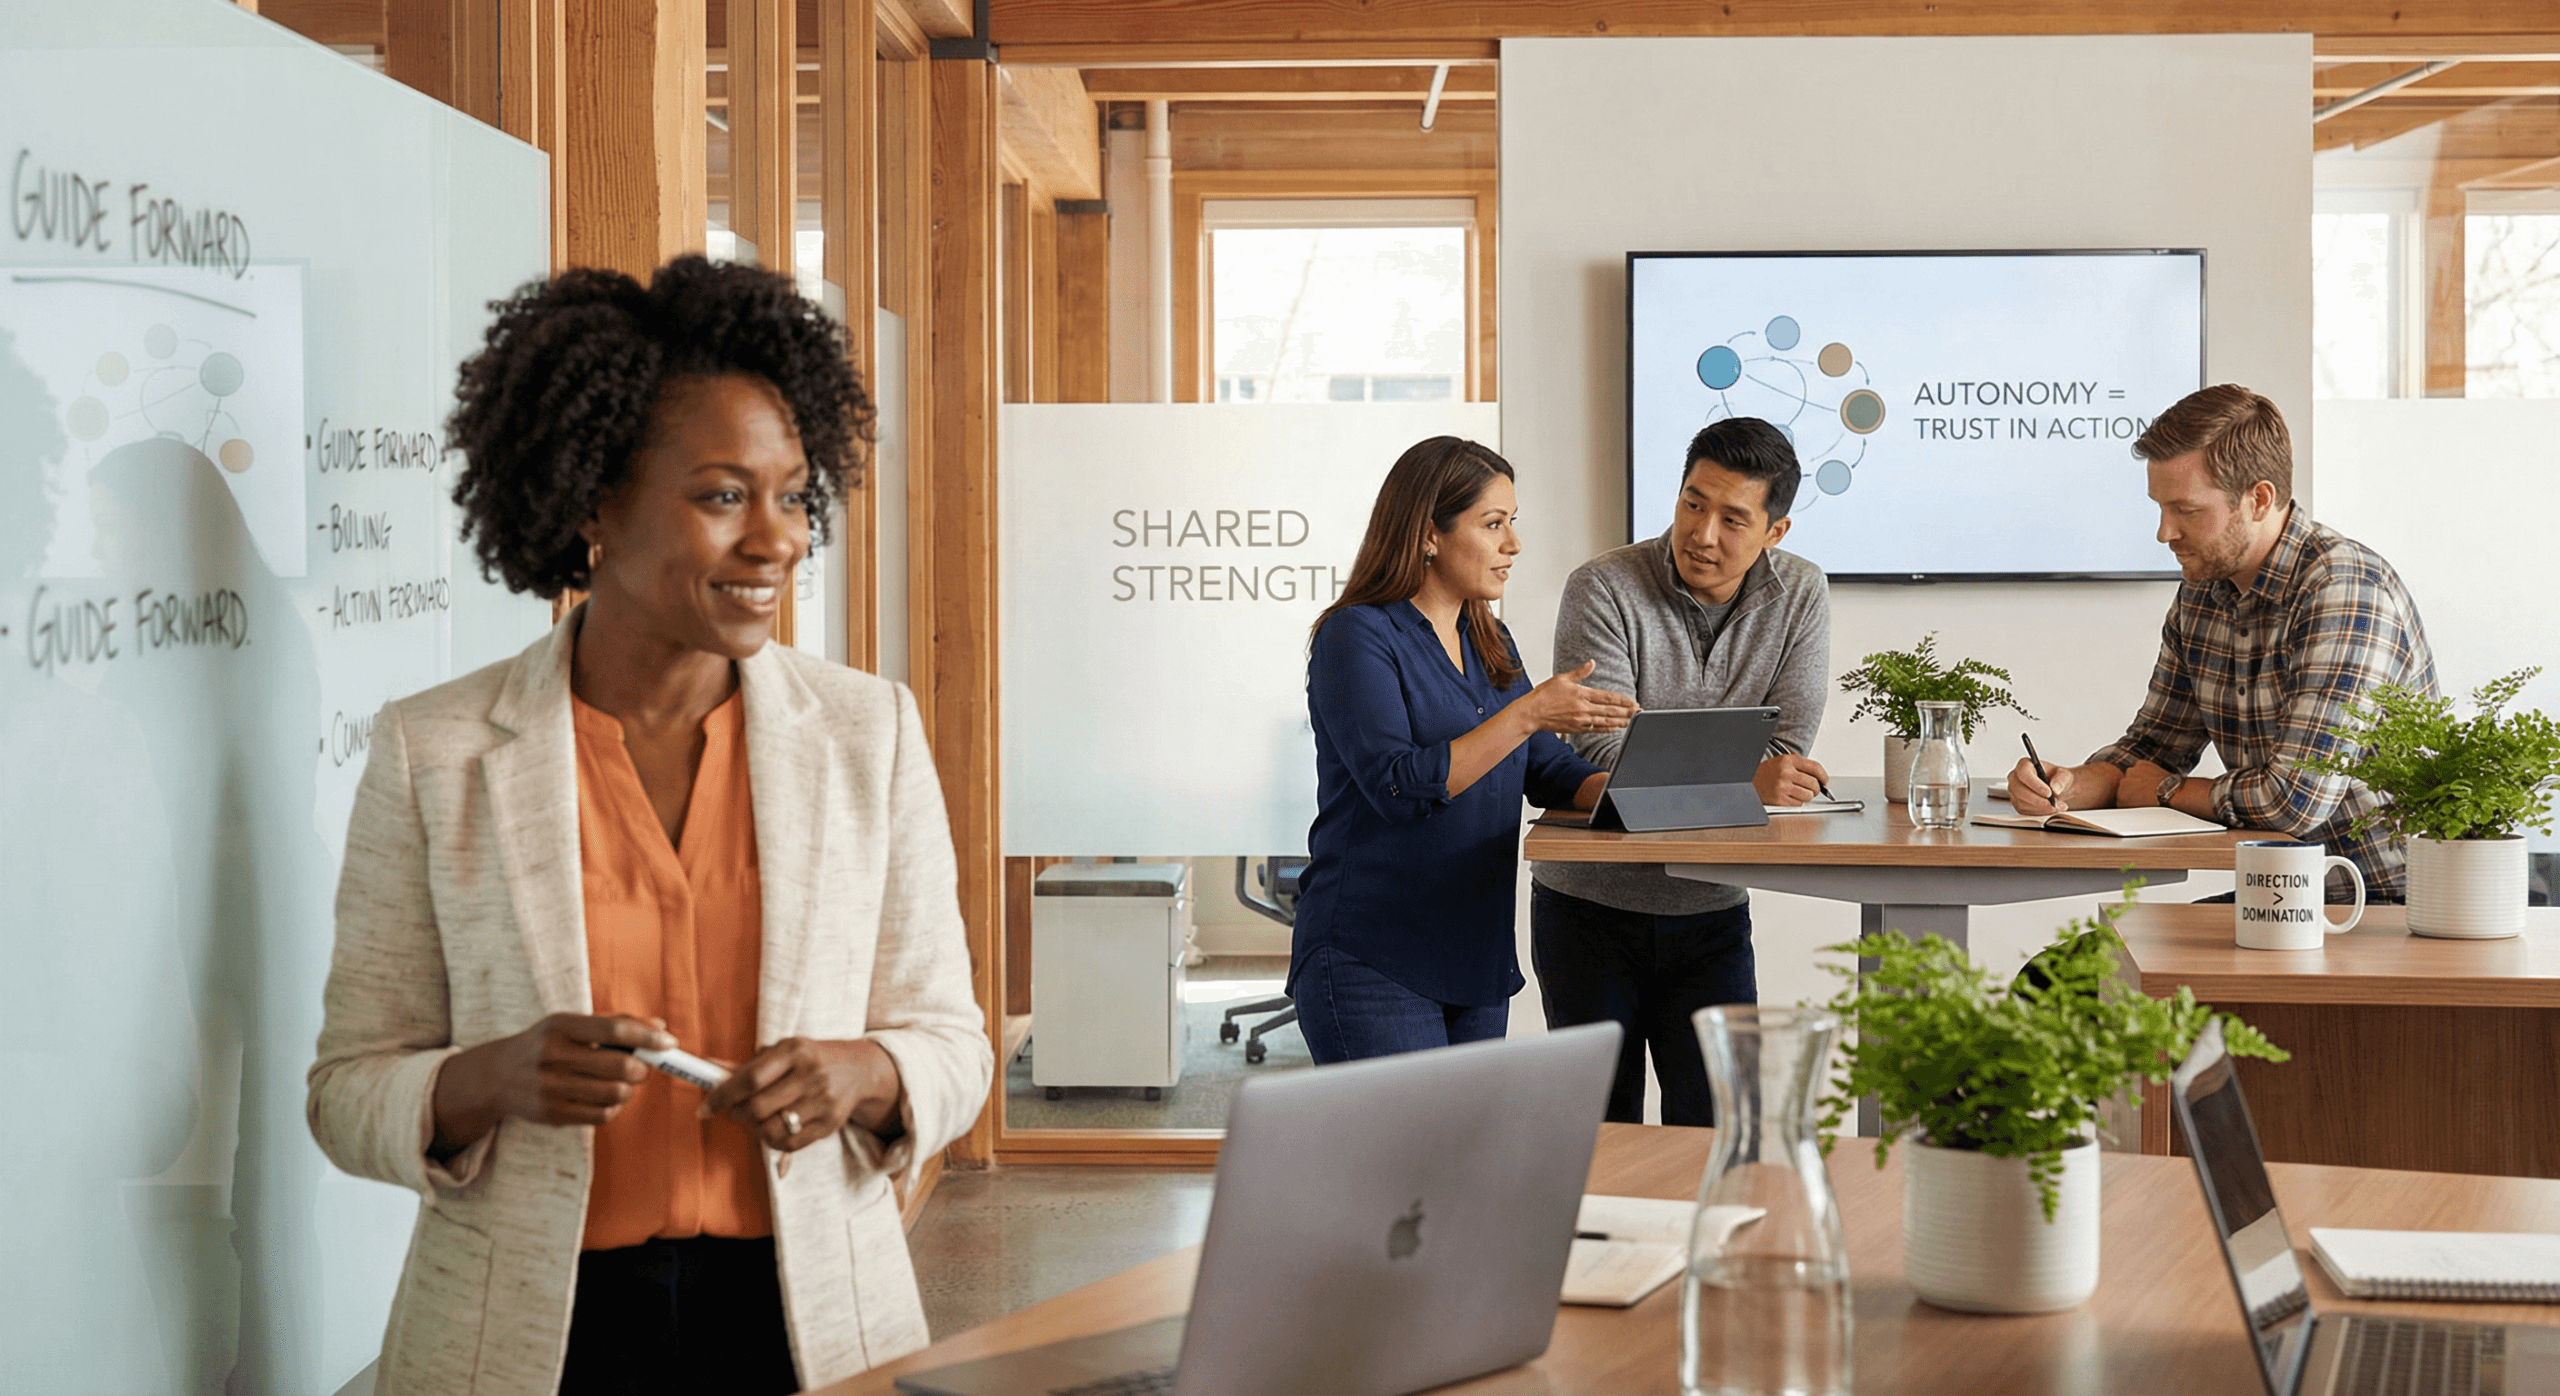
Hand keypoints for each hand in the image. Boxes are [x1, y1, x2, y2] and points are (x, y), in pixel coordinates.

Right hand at [432, 1013, 669, 1153]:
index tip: (669, 1042)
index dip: (647, 1036)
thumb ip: (615, 1023)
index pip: (613, 1030)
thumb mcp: (570, 1025)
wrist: (496, 1076)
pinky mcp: (552, 1114)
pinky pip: (602, 1115)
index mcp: (560, 1027)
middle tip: (641, 1067)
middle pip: (620, 1066)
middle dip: (641, 1068)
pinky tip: (606, 1098)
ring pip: (616, 1094)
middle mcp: (553, 1057)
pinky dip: (614, 1107)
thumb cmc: (545, 1044)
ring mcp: (551, 1088)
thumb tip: (660, 1025)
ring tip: (621, 1082)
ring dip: (629, 1089)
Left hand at [699, 1037, 903, 1168]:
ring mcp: (822, 1100)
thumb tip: (709, 1067)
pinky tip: (772, 1130)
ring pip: (773, 1129)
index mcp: (795, 1050)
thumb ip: (748, 1064)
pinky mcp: (830, 1123)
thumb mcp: (783, 1051)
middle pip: (759, 1106)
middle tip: (733, 1113)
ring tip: (754, 1122)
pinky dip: (772, 1141)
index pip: (750, 1078)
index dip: (722, 1096)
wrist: (858, 1069)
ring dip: (754, 1130)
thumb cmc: (810, 1059)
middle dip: (737, 1115)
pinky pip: (790, 1143)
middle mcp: (811, 1074)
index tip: (704, 1108)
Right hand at [1512, 660, 1639, 736]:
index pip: (1607, 698)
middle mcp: (1583, 708)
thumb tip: (1591, 663)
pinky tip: (1616, 728)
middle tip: (1639, 712)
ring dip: (1621, 721)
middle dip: (1627, 712)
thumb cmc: (1544, 695)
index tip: (1633, 702)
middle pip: (1610, 711)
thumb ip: (1580, 672)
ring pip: (1606, 722)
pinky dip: (1607, 729)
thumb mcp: (1562, 678)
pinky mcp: (1577, 729)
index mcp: (1581, 694)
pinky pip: (1596, 729)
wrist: (1532, 713)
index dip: (1622, 701)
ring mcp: (1581, 720)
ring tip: (1632, 721)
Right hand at [1754, 754, 1829, 806]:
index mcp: (1788, 761)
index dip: (1823, 776)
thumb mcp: (1781, 761)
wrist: (1750, 782)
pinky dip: (1797, 802)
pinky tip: (1790, 796)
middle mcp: (1785, 773)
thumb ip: (1799, 765)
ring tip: (1800, 793)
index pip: (1815, 768)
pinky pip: (1799, 804)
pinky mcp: (1780, 800)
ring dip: (1807, 796)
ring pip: (1808, 795)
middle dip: (1816, 789)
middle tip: (1813, 789)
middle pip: (1814, 784)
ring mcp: (1782, 787)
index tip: (1824, 781)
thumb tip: (1819, 776)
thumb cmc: (1767, 773)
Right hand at [2008, 756, 2076, 814]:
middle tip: (2054, 804)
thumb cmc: (2056, 778)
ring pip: (2022, 803)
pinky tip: (2050, 809)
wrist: (2055, 788)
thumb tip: (2054, 789)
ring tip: (2057, 806)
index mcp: (2024, 764)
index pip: (2023, 773)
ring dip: (2041, 808)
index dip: (2035, 784)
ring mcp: (2014, 791)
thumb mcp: (2064, 775)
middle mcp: (2015, 777)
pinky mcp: (2017, 803)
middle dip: (2038, 800)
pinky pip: (2025, 811)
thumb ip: (2061, 780)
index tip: (2049, 793)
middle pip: (2020, 790)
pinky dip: (2039, 812)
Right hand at [2120, 760, 2175, 808]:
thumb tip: (2128, 802)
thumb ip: (2129, 804)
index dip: (2129, 798)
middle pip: (2124, 784)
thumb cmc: (2159, 803)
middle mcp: (2123, 783)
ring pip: (2131, 774)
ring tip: (2149, 784)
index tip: (2138, 799)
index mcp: (2121, 797)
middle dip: (2132, 787)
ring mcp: (2131, 772)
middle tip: (2144, 792)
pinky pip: (2139, 765)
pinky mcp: (2140, 763)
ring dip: (2137, 777)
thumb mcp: (2140, 809)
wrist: (2172, 792)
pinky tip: (2151, 776)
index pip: (2120, 796)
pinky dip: (2144, 769)